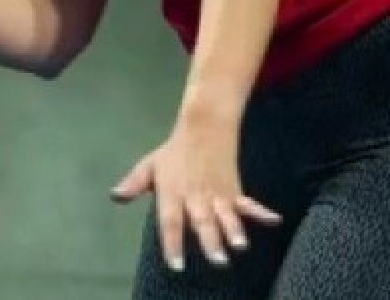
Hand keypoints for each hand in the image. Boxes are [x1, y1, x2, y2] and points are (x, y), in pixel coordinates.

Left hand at [110, 120, 280, 272]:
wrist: (204, 125)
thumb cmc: (174, 152)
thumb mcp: (150, 164)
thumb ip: (134, 183)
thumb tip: (114, 196)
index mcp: (173, 191)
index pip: (171, 220)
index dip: (173, 242)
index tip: (177, 265)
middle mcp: (196, 195)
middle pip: (202, 220)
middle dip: (210, 240)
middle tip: (217, 260)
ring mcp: (217, 193)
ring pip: (226, 214)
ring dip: (234, 229)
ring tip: (240, 245)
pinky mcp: (234, 190)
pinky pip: (249, 203)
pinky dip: (261, 212)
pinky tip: (275, 221)